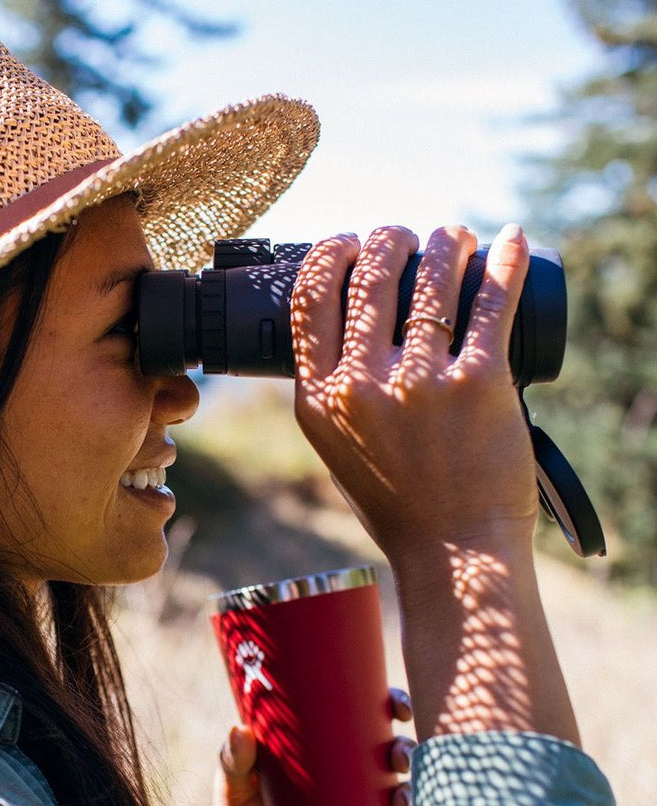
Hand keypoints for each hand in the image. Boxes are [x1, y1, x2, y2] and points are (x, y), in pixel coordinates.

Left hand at [191, 688, 414, 805]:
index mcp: (324, 748)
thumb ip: (234, 760)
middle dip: (405, 751)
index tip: (397, 706)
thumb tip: (241, 730)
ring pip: (397, 796)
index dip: (390, 705)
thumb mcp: (232, 785)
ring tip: (400, 802)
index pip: (365, 716)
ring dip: (409, 795)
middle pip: (390, 754)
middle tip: (398, 757)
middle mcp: (347, 777)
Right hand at [289, 223, 535, 565]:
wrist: (454, 552)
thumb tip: (345, 327)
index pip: (309, 299)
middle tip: (408, 237)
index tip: (348, 242)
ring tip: (455, 236)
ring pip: (432, 277)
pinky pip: (492, 303)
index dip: (329, 255)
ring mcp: (420, 384)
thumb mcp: (335, 449)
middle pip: (369, 275)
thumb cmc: (398, 504)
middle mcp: (362, 387)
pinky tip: (511, 241)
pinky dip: (505, 262)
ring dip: (446, 242)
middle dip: (389, 238)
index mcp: (318, 401)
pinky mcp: (479, 384)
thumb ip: (331, 394)